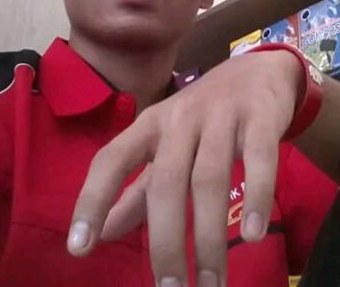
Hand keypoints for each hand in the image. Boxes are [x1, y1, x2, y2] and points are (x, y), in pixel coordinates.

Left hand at [67, 50, 302, 286]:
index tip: (78, 248)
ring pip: (209, 179)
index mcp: (149, 127)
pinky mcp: (260, 117)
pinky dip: (257, 195)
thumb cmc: (203, 118)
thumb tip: (103, 233)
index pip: (111, 160)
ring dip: (209, 236)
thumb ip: (138, 190)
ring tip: (211, 282)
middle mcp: (179, 119)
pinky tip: (254, 236)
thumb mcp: (166, 149)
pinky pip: (259, 158)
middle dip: (165, 241)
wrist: (258, 73)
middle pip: (166, 182)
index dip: (92, 201)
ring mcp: (221, 116)